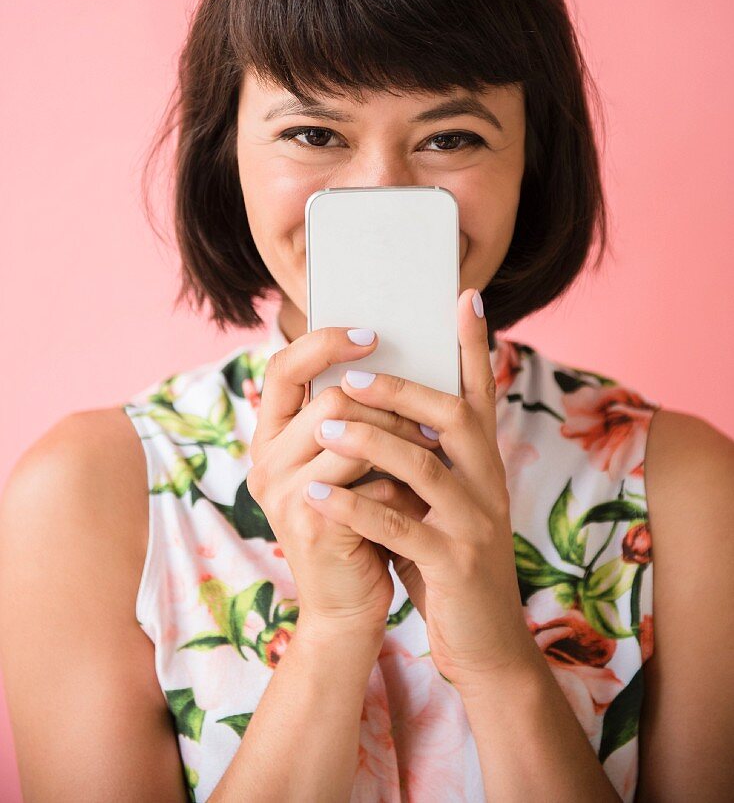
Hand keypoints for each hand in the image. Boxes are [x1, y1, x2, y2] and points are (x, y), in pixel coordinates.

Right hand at [248, 323, 443, 636]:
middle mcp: (266, 460)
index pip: (283, 366)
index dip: (324, 342)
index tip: (372, 331)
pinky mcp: (313, 523)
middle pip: (332, 398)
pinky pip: (371, 481)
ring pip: (354, 434)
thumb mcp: (349, 464)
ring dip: (403, 439)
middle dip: (390, 402)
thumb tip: (402, 356)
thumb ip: (357, 419)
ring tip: (433, 446)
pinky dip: (403, 485)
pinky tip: (420, 497)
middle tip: (429, 413)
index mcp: (272, 437)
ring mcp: (283, 492)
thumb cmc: (357, 525)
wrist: (347, 605)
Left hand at [303, 287, 536, 689]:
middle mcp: (487, 482)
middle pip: (451, 415)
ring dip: (370, 442)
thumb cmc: (449, 558)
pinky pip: (399, 528)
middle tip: (350, 375)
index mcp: (484, 462)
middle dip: (399, 390)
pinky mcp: (454, 563)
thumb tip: (376, 402)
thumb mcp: (444, 500)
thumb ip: (425, 455)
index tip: (463, 296)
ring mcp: (474, 523)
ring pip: (422, 467)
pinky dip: (356, 508)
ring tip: (325, 426)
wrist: (485, 642)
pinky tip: (319, 496)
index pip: (481, 391)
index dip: (475, 344)